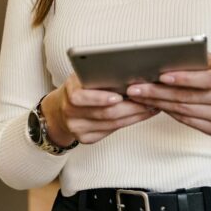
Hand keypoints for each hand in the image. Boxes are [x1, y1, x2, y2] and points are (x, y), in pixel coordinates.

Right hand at [41, 74, 158, 145]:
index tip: (119, 96)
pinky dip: (128, 122)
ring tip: (150, 106)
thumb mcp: (82, 76)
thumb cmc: (79, 87)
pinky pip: (111, 131)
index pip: (82, 97)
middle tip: (148, 99)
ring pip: (112, 124)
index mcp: (69, 92)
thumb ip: (97, 75)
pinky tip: (140, 115)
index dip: (101, 98)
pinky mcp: (86, 139)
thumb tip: (126, 71)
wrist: (60, 110)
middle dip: (130, 106)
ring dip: (135, 115)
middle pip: (105, 113)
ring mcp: (78, 129)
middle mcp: (70, 113)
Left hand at [125, 54, 210, 141]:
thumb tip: (163, 57)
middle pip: (189, 97)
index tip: (161, 76)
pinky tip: (152, 106)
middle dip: (159, 92)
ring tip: (138, 97)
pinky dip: (168, 113)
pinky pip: (186, 121)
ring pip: (184, 111)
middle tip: (136, 88)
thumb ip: (193, 59)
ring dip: (158, 103)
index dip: (184, 78)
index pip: (206, 78)